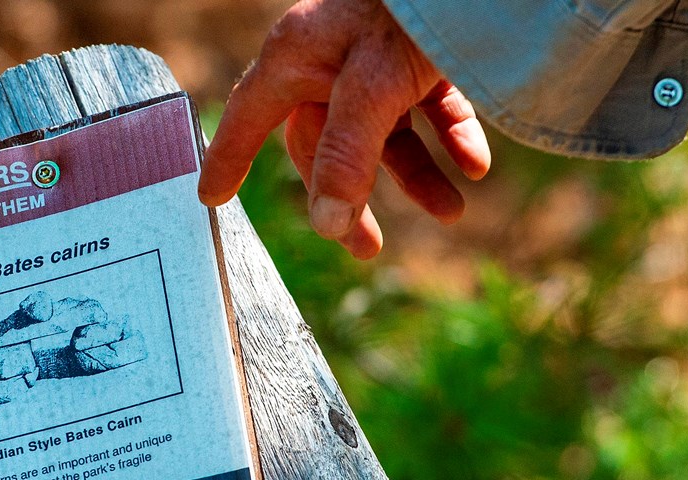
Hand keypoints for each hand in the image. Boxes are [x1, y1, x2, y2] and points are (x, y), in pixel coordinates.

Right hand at [197, 0, 490, 258]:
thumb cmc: (412, 11)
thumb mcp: (373, 89)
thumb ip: (346, 156)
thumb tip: (327, 224)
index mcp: (297, 60)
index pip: (249, 120)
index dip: (228, 160)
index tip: (211, 198)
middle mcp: (330, 61)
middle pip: (325, 145)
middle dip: (353, 198)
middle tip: (367, 248)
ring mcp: (376, 58)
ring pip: (385, 132)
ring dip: (418, 175)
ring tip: (452, 211)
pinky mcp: (422, 55)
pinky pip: (428, 106)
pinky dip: (451, 136)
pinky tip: (475, 165)